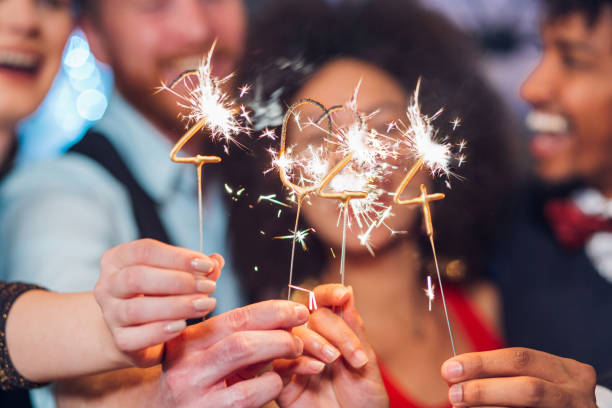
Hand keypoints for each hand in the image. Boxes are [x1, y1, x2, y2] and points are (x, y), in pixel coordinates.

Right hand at [95, 238, 222, 367]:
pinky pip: (136, 337)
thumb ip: (196, 269)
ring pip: (136, 309)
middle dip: (178, 281)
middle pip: (137, 277)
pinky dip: (161, 331)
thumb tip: (217, 260)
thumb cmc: (158, 294)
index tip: (206, 265)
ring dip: (176, 306)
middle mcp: (107, 285)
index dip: (178, 257)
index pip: (145, 250)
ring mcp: (110, 314)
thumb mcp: (176, 276)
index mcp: (118, 259)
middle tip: (208, 287)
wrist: (138, 331)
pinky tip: (182, 326)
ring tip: (204, 305)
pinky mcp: (119, 340)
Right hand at [158, 300, 309, 407]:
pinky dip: (271, 384)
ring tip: (294, 355)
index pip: (235, 317)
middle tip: (301, 336)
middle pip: (240, 333)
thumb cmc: (203, 387)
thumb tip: (287, 314)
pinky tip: (275, 383)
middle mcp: (185, 362)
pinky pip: (250, 393)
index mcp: (186, 340)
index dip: (272, 310)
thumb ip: (240, 336)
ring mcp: (193, 391)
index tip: (298, 310)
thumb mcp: (212, 358)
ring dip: (279, 350)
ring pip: (243, 353)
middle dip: (280, 330)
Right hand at [274, 284, 388, 407]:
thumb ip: (355, 330)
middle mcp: (310, 343)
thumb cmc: (365, 403)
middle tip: (353, 353)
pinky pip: (280, 363)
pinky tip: (317, 371)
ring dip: (316, 342)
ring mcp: (294, 362)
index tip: (342, 294)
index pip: (322, 302)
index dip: (329, 293)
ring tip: (335, 361)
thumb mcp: (366, 365)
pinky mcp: (282, 384)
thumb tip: (349, 292)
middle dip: (334, 328)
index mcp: (331, 334)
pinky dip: (298, 361)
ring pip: (292, 334)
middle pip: (307, 315)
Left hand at [441, 347, 596, 406]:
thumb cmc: (547, 398)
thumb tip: (454, 375)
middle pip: (527, 388)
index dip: (481, 362)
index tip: (449, 368)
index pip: (519, 358)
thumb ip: (501, 374)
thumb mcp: (535, 378)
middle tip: (453, 394)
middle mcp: (577, 393)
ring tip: (461, 407)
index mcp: (567, 370)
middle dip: (484, 389)